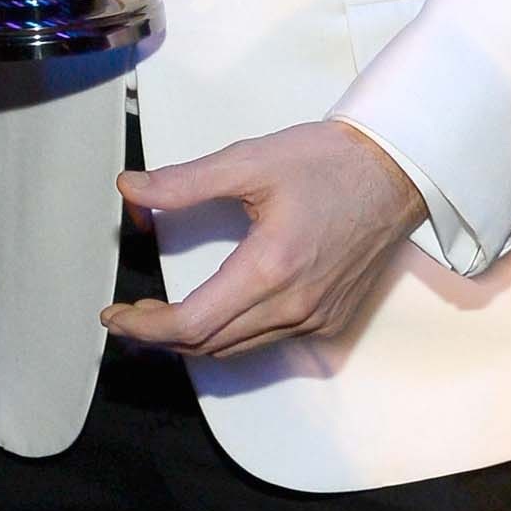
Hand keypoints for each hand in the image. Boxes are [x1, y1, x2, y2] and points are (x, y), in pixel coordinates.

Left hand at [103, 120, 427, 356]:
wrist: (394, 172)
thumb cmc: (328, 162)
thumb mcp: (248, 161)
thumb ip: (183, 182)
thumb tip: (131, 189)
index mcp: (271, 268)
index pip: (192, 323)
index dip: (145, 326)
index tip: (116, 315)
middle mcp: (295, 305)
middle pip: (209, 344)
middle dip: (159, 336)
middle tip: (129, 316)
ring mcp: (316, 318)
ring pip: (236, 349)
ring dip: (193, 339)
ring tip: (160, 316)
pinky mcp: (330, 320)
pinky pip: (266, 342)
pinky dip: (230, 336)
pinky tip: (213, 313)